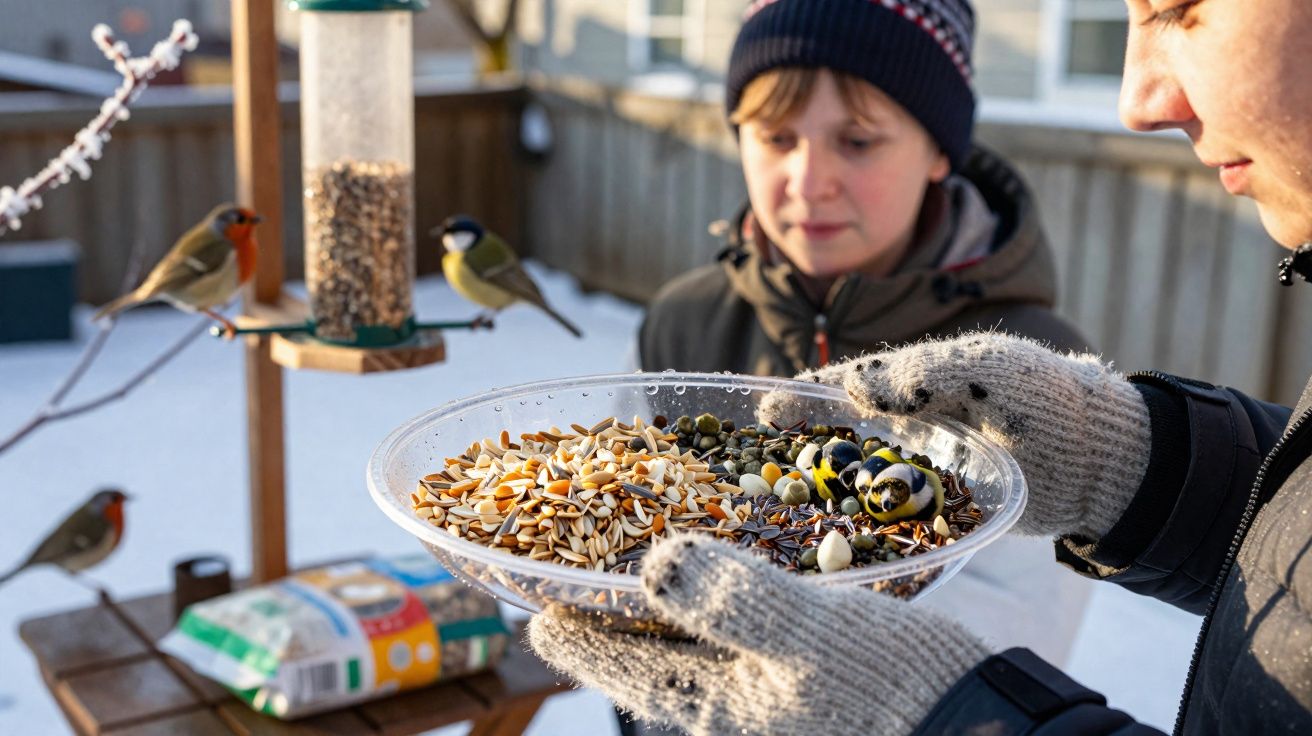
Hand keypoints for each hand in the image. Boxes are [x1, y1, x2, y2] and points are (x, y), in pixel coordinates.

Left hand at [528, 535, 988, 735]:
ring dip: (663, 614)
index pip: (624, 669)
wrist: (980, 728)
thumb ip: (734, 600)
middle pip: (651, 660)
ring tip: (642, 574)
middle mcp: (735, 709)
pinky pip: (743, 642)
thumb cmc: (896, 690)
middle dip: (611, 623)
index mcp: (719, 705)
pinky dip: (721, 608)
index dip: (576, 640)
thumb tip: (655, 562)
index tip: (535, 614)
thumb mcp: (812, 637)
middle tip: (576, 587)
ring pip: (697, 651)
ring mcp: (772, 700)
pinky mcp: (809, 684)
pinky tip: (733, 580)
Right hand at [793, 333, 1150, 538]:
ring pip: (859, 480)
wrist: (1103, 463)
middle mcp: (913, 425)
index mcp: (919, 383)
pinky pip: (891, 517)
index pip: (848, 385)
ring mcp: (925, 469)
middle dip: (799, 448)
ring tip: (780, 508)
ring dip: (821, 492)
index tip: (763, 409)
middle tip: (756, 468)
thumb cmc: (1049, 401)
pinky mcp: (940, 510)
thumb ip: (926, 372)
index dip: (805, 396)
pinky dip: (860, 526)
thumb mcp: (990, 370)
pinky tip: (831, 539)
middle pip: (843, 434)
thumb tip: (853, 383)